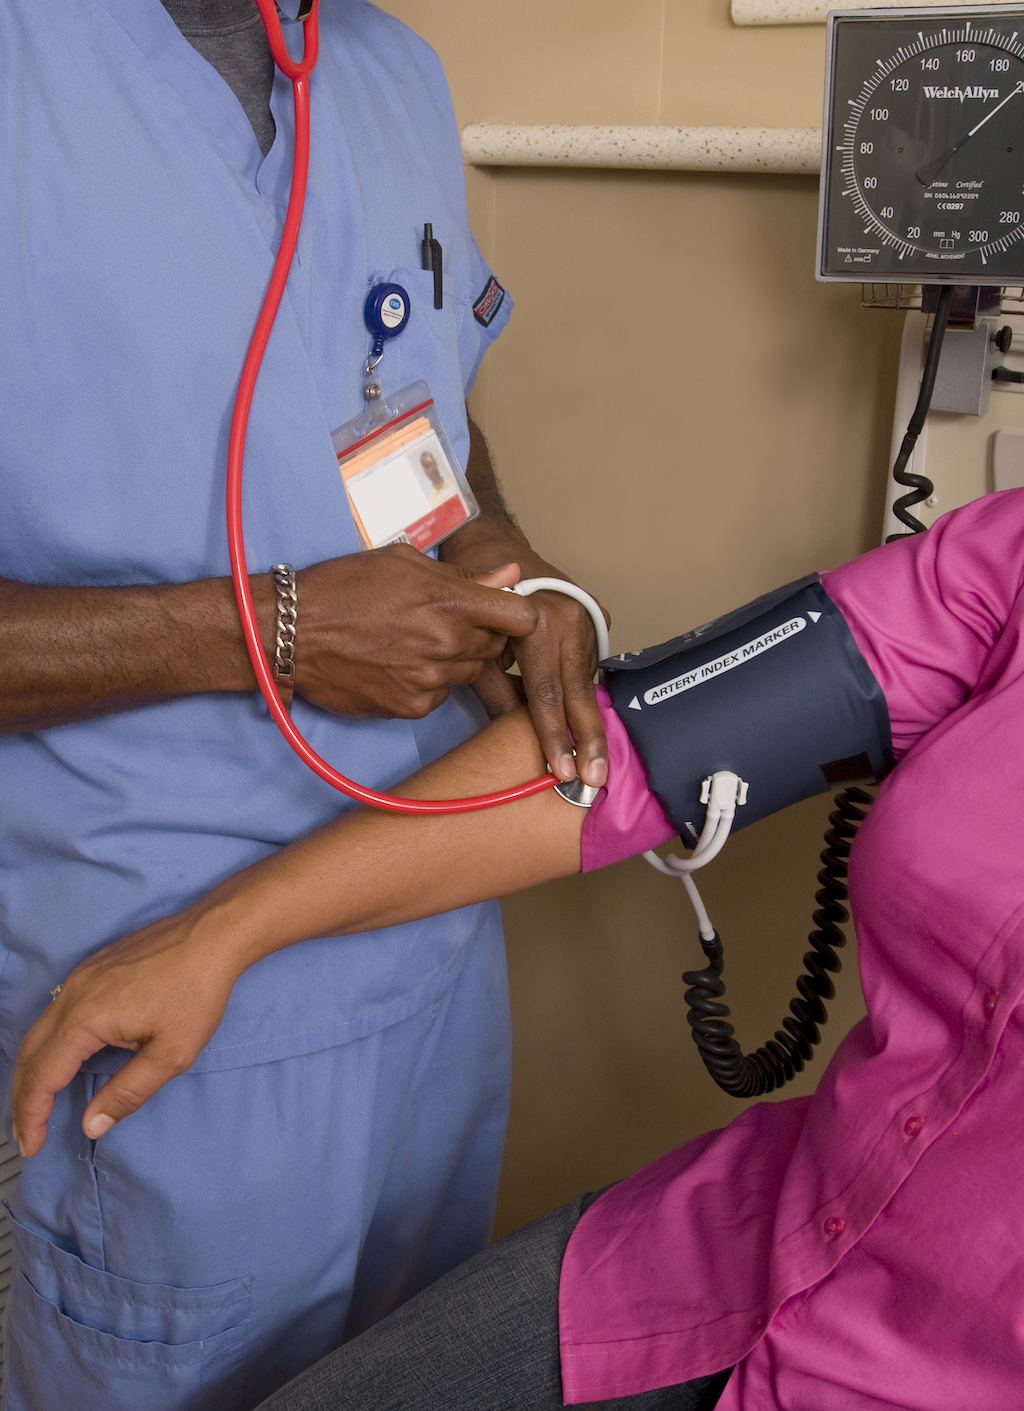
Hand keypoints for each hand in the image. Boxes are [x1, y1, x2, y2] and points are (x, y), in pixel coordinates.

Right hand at [12, 908, 241, 1156]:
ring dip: (33, 1070)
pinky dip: (48, 1043)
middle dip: (23, 1098)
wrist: (213, 935)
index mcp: (85, 1017)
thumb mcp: (170, 1054)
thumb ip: (127, 1092)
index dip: (32, 1115)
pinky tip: (61, 1060)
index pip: (42, 1076)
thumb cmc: (197, 992)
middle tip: (26, 1134)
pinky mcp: (93, 968)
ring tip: (38, 1105)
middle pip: (30, 1053)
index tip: (32, 1146)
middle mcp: (73, 993)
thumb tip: (91, 1125)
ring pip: (40, 1030)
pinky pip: (56, 1011)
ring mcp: (81, 976)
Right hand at [286, 545, 537, 718]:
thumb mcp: (403, 563)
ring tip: (413, 642)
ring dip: (454, 659)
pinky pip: (441, 695)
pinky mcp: (413, 706)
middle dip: (482, 635)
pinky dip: (428, 682)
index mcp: (451, 601)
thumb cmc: (344, 587)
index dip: (516, 614)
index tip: (502, 612)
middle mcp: (448, 643)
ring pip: (469, 673)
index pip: (522, 617)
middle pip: (497, 647)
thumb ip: (464, 575)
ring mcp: (431, 679)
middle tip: (445, 623)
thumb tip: (511, 573)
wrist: (291, 632)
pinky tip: (398, 664)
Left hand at [443, 536, 609, 788]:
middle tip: (594, 780)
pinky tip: (587, 726)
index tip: (561, 771)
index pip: (547, 693)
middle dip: (587, 740)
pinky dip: (584, 693)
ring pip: (587, 681)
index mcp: (538, 621)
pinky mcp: (597, 616)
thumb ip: (494, 687)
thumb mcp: (473, 642)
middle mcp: (571, 618)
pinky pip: (589, 664)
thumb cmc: (473, 593)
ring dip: (588, 722)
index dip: (554, 736)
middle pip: (579, 692)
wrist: (494, 546)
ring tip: (595, 763)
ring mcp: (588, 616)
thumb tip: (509, 730)